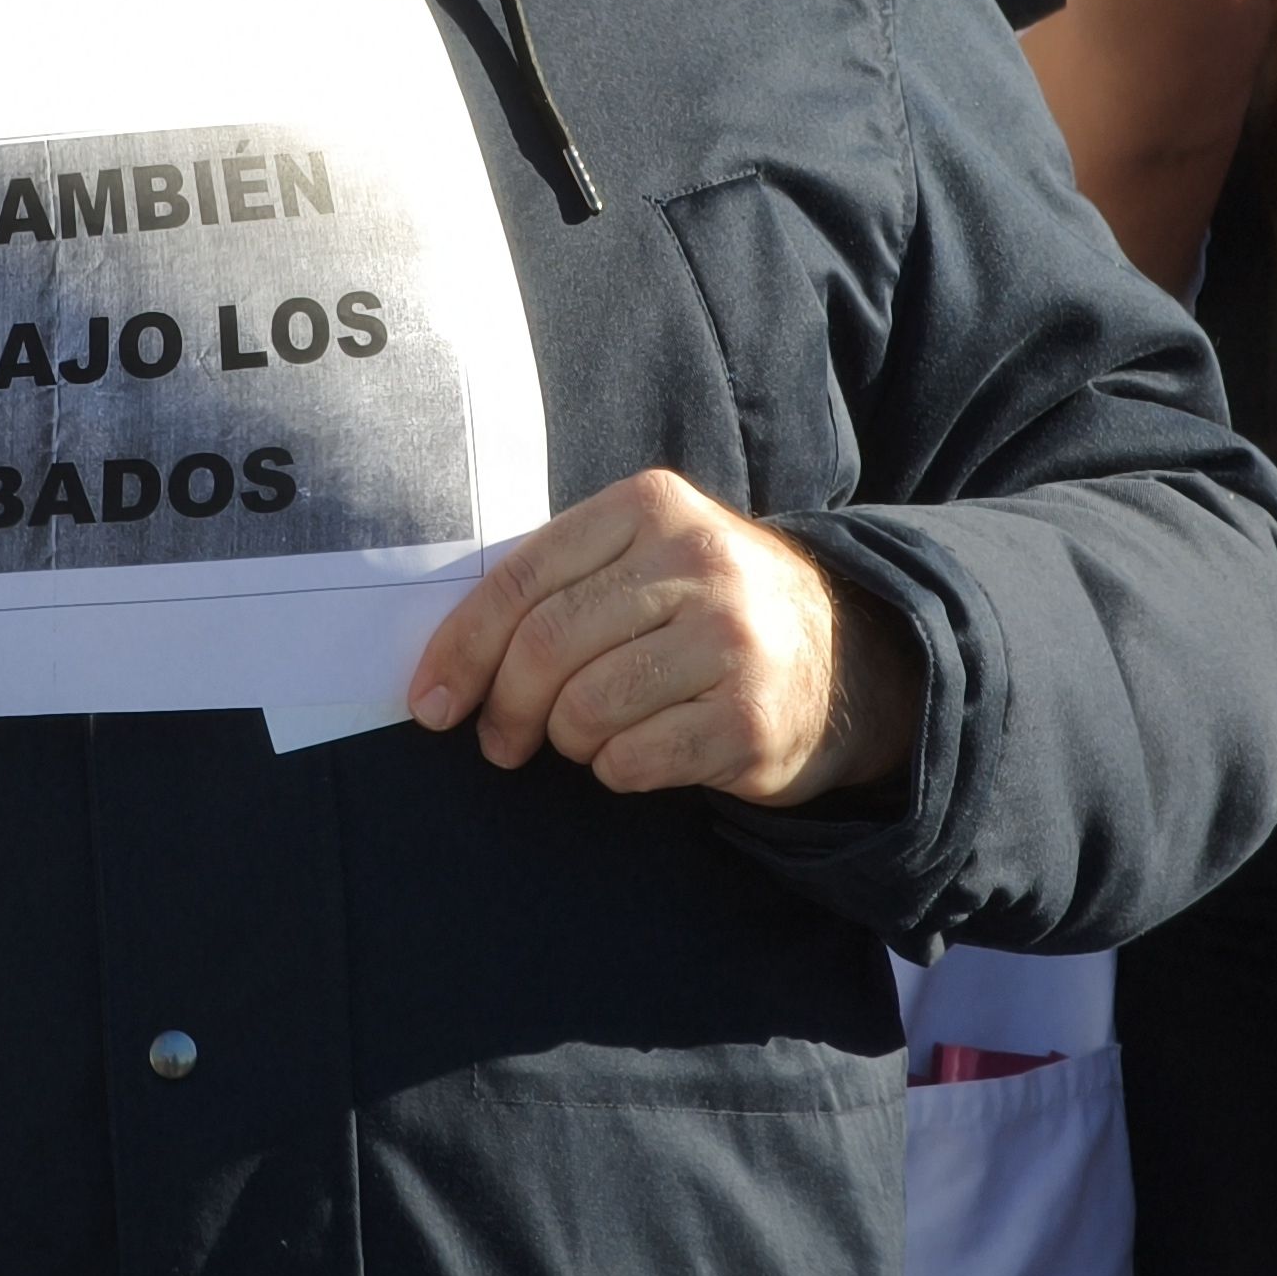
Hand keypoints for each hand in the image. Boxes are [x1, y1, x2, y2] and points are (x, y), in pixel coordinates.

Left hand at [407, 468, 918, 806]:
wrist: (846, 657)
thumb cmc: (708, 610)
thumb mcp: (646, 558)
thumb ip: (560, 581)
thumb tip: (445, 661)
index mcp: (653, 505)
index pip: (524, 579)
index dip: (463, 647)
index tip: (430, 700)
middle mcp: (699, 561)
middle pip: (547, 646)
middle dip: (504, 707)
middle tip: (499, 742)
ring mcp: (733, 639)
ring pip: (585, 709)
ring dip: (568, 741)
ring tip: (589, 737)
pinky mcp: (752, 719)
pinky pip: (633, 760)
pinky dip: (616, 769)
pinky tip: (640, 754)